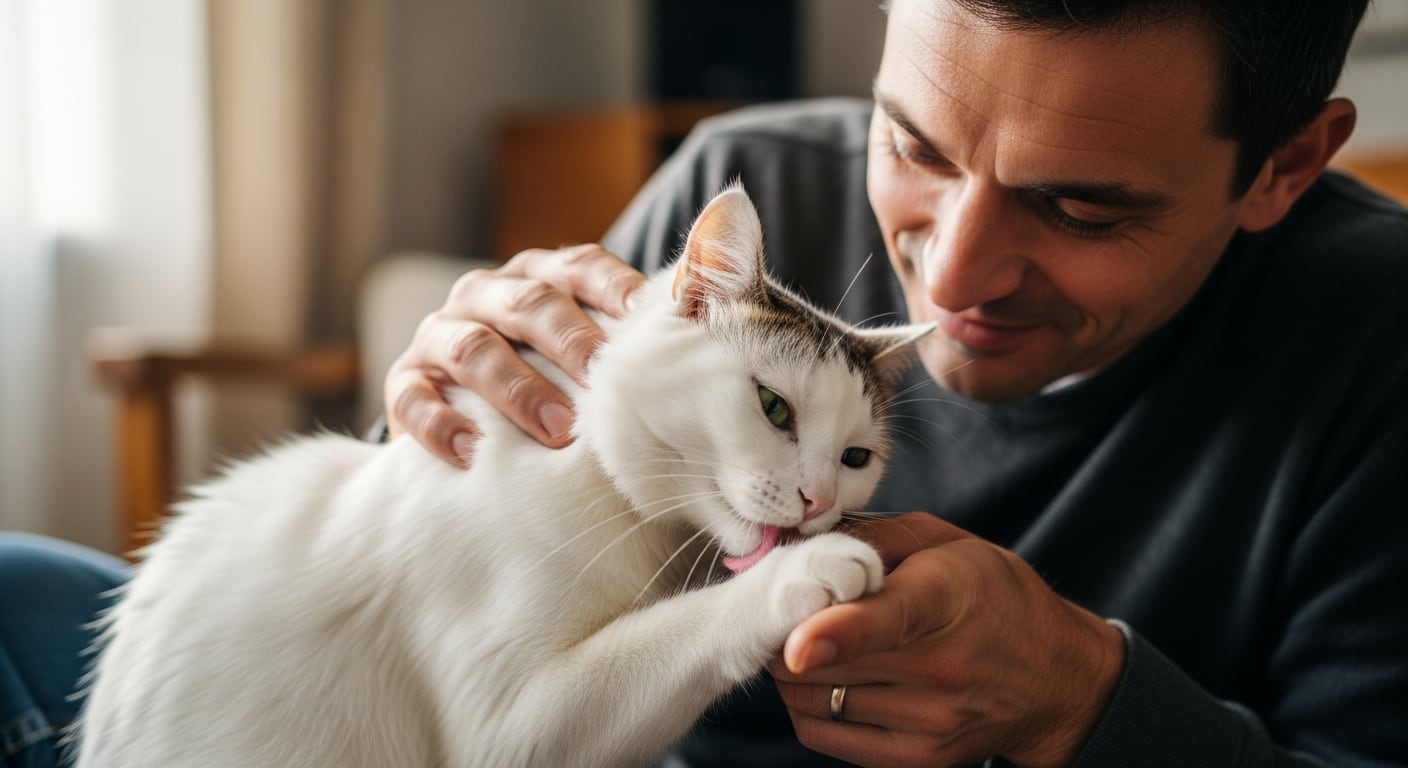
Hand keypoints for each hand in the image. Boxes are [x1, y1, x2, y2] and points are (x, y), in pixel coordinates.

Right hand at [383, 244, 646, 466]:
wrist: (463, 418)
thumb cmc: (550, 383)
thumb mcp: (582, 356)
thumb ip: (624, 346)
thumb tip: (699, 344)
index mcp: (537, 277)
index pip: (578, 267)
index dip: (612, 288)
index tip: (644, 319)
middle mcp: (485, 295)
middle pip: (529, 304)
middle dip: (570, 341)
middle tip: (604, 381)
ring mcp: (439, 335)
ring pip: (472, 348)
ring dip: (517, 387)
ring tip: (556, 429)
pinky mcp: (405, 382)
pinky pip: (413, 398)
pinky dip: (440, 425)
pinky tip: (473, 453)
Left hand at [770, 513, 1124, 767]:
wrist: (1058, 680)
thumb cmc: (994, 597)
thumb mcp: (949, 543)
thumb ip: (876, 537)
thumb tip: (805, 543)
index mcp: (948, 596)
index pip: (889, 619)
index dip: (837, 632)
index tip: (798, 645)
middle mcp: (942, 666)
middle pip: (828, 661)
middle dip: (787, 632)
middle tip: (788, 609)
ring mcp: (931, 720)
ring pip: (814, 697)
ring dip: (793, 670)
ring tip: (809, 642)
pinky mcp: (916, 758)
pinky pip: (822, 733)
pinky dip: (806, 704)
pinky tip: (822, 679)